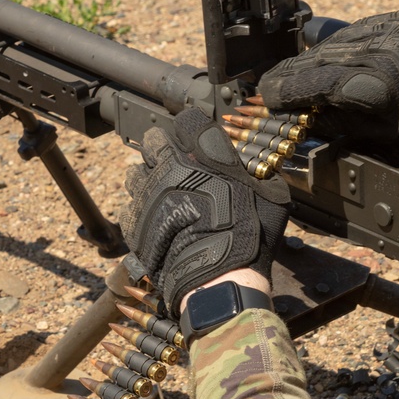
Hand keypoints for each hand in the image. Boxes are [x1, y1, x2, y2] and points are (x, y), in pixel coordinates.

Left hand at [119, 108, 289, 316]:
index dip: (192, 130)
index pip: (187, 120)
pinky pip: (130, 207)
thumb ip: (253, 173)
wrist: (218, 277)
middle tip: (176, 166)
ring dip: (147, 180)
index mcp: (201, 155)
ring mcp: (146, 195)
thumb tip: (249, 168)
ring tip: (163, 196)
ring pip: (135, 173)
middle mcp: (168, 168)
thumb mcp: (269, 194)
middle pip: (152, 141)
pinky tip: (157, 223)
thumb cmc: (248, 235)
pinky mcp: (133, 222)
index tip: (196, 142)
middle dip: (162, 150)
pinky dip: (141, 212)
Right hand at [258, 8, 398, 150]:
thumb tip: (298, 115)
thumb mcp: (374, 134)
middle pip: (314, 58)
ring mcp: (385, 31)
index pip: (308, 82)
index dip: (282, 90)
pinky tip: (342, 58)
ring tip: (305, 74)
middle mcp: (373, 52)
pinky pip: (356, 29)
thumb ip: (332, 121)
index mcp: (367, 85)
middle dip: (290, 74)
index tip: (267, 96)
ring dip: (315, 58)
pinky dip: (344, 45)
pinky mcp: (396, 19)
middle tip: (275, 85)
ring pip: (332, 41)